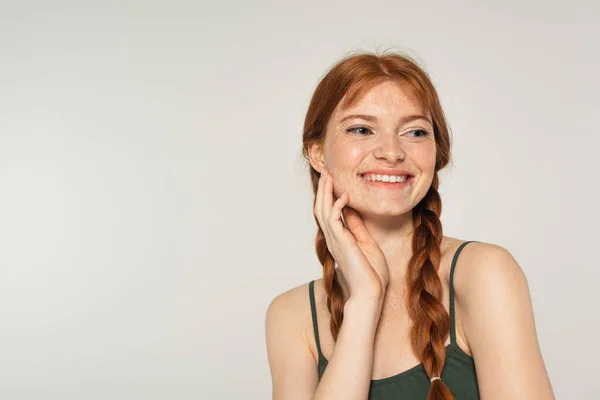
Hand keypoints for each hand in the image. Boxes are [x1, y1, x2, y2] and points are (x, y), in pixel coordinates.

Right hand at [314, 167, 389, 299]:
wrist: (370, 293)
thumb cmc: (371, 273)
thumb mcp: (366, 242)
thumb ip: (356, 226)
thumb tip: (351, 209)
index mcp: (339, 238)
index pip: (329, 211)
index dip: (329, 194)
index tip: (332, 179)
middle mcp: (333, 238)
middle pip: (322, 207)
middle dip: (324, 188)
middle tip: (326, 170)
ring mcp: (335, 240)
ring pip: (323, 211)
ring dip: (326, 192)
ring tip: (329, 176)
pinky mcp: (341, 243)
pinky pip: (334, 220)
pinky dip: (337, 206)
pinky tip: (344, 196)